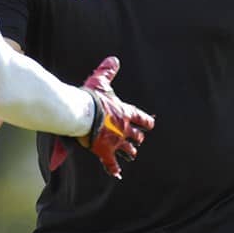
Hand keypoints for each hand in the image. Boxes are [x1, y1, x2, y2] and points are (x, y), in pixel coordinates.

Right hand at [76, 56, 154, 178]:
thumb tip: (114, 59)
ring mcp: (116, 141)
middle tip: (138, 140)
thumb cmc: (91, 97)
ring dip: (130, 152)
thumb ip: (108, 71)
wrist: (82, 113)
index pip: (140, 118)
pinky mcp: (105, 151)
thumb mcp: (101, 81)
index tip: (151, 125)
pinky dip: (114, 169)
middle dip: (137, 138)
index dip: (146, 122)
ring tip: (131, 154)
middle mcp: (124, 128)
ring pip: (128, 150)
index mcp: (124, 112)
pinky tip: (117, 173)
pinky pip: (111, 163)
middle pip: (136, 136)